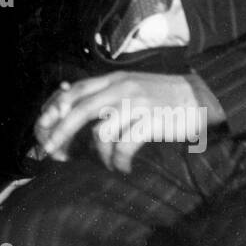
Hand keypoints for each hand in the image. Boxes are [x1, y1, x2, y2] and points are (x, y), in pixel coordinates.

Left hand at [32, 71, 222, 173]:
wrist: (202, 97)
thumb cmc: (164, 96)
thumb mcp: (132, 86)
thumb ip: (108, 94)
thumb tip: (76, 108)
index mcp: (114, 79)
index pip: (76, 90)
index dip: (55, 107)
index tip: (42, 124)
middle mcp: (122, 88)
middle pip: (80, 110)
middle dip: (60, 131)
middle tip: (50, 150)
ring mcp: (137, 104)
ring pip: (102, 132)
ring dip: (99, 154)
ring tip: (107, 163)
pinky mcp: (152, 121)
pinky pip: (125, 145)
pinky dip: (119, 161)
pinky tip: (123, 167)